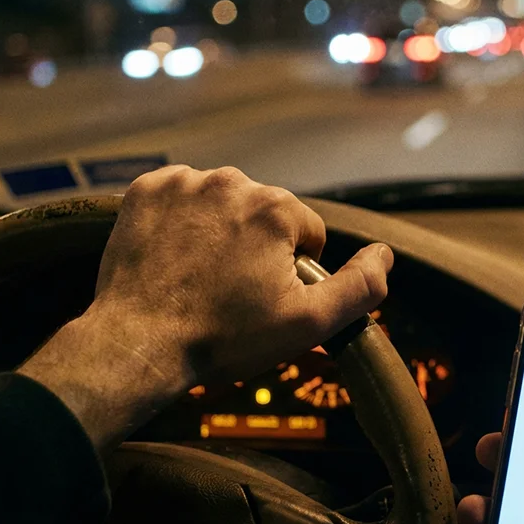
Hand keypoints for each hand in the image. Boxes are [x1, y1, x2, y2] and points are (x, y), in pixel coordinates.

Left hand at [20, 165, 392, 449]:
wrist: (137, 343)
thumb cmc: (224, 336)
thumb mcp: (309, 323)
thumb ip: (360, 287)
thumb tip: (386, 254)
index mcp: (277, 208)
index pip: (308, 232)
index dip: (295, 270)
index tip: (266, 297)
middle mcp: (233, 180)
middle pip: (266, 213)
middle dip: (258, 247)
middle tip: (232, 290)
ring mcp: (184, 182)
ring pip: (225, 203)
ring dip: (221, 231)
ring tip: (200, 275)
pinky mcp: (146, 190)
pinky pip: (182, 197)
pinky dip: (183, 220)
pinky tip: (175, 255)